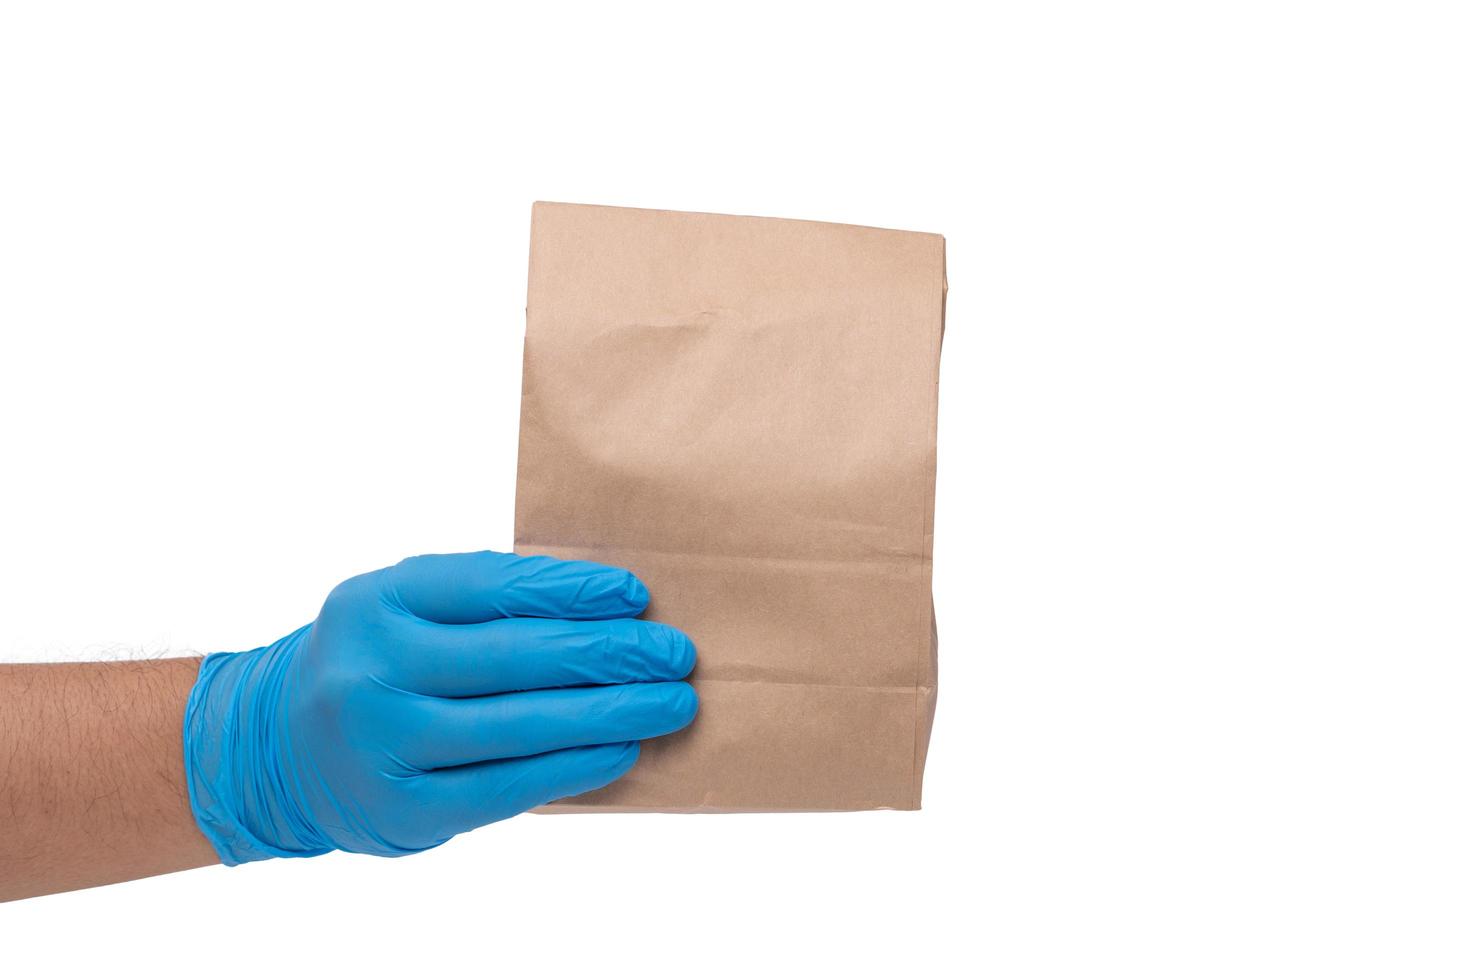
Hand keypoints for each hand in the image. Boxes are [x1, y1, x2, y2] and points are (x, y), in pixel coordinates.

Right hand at [183, 551, 696, 863]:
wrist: (278, 751)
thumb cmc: (374, 664)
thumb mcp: (404, 609)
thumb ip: (483, 600)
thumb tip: (605, 607)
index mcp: (378, 600)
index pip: (493, 587)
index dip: (571, 591)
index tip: (635, 595)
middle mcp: (374, 669)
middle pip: (515, 657)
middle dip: (609, 654)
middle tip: (676, 653)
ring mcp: (386, 743)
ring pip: (520, 725)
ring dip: (610, 713)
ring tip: (671, 703)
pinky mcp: (406, 807)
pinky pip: (508, 786)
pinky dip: (574, 767)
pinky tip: (622, 751)